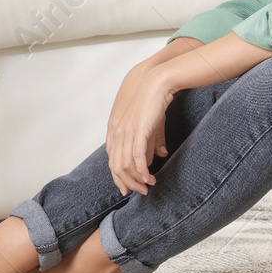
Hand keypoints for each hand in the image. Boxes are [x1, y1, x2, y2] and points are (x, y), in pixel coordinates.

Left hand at [106, 61, 178, 195]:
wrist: (156, 81)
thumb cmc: (153, 99)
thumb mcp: (151, 122)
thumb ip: (152, 140)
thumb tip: (159, 155)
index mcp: (114, 129)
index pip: (112, 159)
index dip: (119, 176)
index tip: (128, 186)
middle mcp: (116, 132)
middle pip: (116, 166)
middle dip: (127, 182)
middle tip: (139, 191)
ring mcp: (125, 132)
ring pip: (126, 165)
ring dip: (136, 179)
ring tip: (147, 186)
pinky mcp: (137, 131)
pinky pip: (136, 157)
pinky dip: (142, 170)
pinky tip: (148, 177)